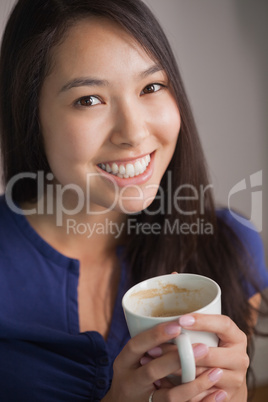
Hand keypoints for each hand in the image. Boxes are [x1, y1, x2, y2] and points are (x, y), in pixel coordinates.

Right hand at [102, 320, 223, 401]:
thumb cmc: (134, 368)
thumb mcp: (134, 352)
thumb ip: (150, 326)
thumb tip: (176, 276)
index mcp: (124, 361)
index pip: (136, 345)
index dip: (156, 335)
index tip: (178, 325)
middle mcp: (131, 381)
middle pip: (152, 370)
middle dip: (178, 358)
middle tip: (203, 348)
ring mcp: (145, 400)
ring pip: (168, 397)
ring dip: (194, 384)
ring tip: (217, 372)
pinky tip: (218, 395)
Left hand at [157, 313, 247, 400]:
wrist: (229, 381)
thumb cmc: (216, 350)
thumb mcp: (215, 335)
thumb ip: (199, 327)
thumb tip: (168, 316)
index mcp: (236, 338)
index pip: (223, 325)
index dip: (203, 321)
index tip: (181, 319)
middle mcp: (240, 359)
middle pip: (209, 355)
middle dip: (181, 352)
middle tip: (155, 347)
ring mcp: (234, 380)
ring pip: (200, 376)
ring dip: (175, 370)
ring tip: (152, 363)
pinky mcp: (225, 396)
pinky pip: (198, 394)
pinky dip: (179, 388)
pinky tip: (161, 381)